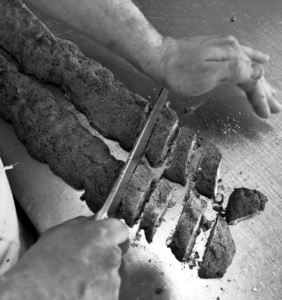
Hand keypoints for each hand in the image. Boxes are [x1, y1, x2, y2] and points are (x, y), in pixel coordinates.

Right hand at [0, 217, 128, 299]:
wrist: (33, 295)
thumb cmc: (41, 265)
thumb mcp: (58, 232)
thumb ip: (82, 224)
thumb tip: (91, 222)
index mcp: (101, 235)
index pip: (120, 229)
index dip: (112, 233)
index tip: (106, 238)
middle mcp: (111, 255)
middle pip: (114, 252)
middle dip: (102, 256)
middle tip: (82, 263)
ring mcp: (112, 279)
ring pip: (110, 274)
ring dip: (99, 276)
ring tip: (76, 281)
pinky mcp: (110, 297)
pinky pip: (107, 292)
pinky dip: (97, 293)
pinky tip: (79, 292)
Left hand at [158, 35, 280, 117]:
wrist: (161, 57)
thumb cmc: (180, 71)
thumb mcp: (209, 75)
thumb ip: (236, 72)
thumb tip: (259, 72)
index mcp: (233, 57)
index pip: (254, 81)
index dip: (261, 98)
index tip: (267, 112)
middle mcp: (232, 50)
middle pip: (255, 74)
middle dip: (266, 92)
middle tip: (276, 105)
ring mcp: (224, 49)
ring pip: (250, 66)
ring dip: (261, 80)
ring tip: (271, 90)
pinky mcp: (215, 50)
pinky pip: (241, 57)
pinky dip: (252, 63)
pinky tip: (259, 60)